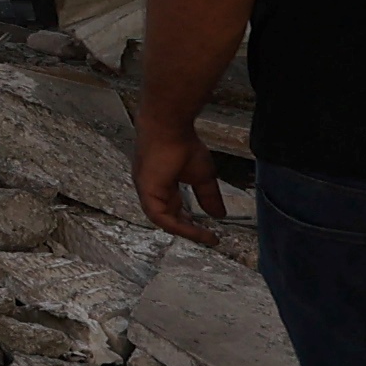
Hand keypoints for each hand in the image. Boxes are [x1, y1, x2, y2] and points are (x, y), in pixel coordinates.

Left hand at [137, 119, 230, 243]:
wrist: (169, 127)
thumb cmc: (183, 145)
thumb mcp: (202, 176)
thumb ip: (208, 196)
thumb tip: (219, 215)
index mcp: (162, 186)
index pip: (175, 210)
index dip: (190, 223)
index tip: (210, 233)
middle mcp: (152, 191)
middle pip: (168, 217)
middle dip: (188, 229)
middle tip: (206, 237)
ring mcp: (146, 191)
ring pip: (164, 220)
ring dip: (185, 230)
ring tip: (203, 236)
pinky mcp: (146, 191)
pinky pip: (159, 216)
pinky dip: (177, 225)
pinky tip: (193, 228)